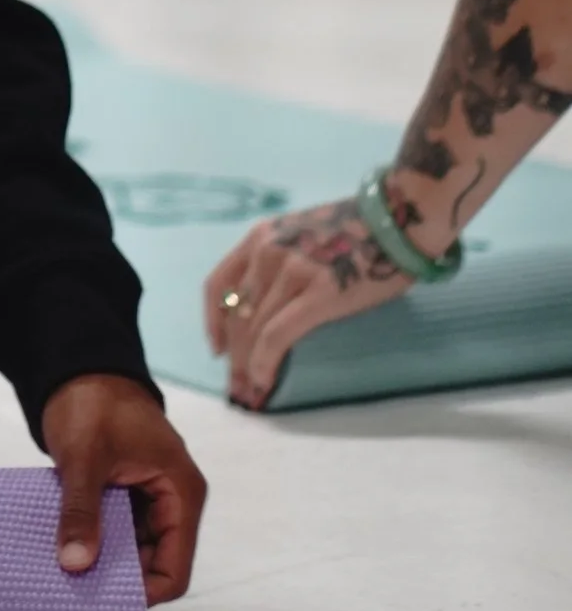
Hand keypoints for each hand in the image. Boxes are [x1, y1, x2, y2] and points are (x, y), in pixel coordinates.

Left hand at [39, 371, 206, 605]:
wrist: (79, 368)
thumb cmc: (93, 403)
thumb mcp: (85, 457)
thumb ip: (81, 511)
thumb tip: (76, 564)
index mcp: (181, 493)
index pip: (174, 569)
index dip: (143, 593)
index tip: (101, 601)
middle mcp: (172, 502)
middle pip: (154, 565)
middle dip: (119, 580)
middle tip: (76, 592)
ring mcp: (149, 500)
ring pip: (132, 551)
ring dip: (104, 561)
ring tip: (67, 575)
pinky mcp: (126, 496)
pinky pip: (116, 533)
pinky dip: (95, 542)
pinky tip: (66, 551)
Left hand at [205, 196, 415, 408]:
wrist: (398, 219)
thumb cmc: (356, 232)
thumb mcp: (300, 237)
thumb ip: (277, 264)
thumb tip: (264, 308)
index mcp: (260, 236)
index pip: (218, 285)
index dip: (213, 322)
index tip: (217, 348)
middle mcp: (268, 250)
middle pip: (236, 313)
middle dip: (233, 355)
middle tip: (238, 385)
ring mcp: (292, 270)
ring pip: (253, 327)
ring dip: (247, 365)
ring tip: (252, 391)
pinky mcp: (319, 292)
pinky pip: (278, 333)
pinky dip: (265, 360)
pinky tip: (265, 379)